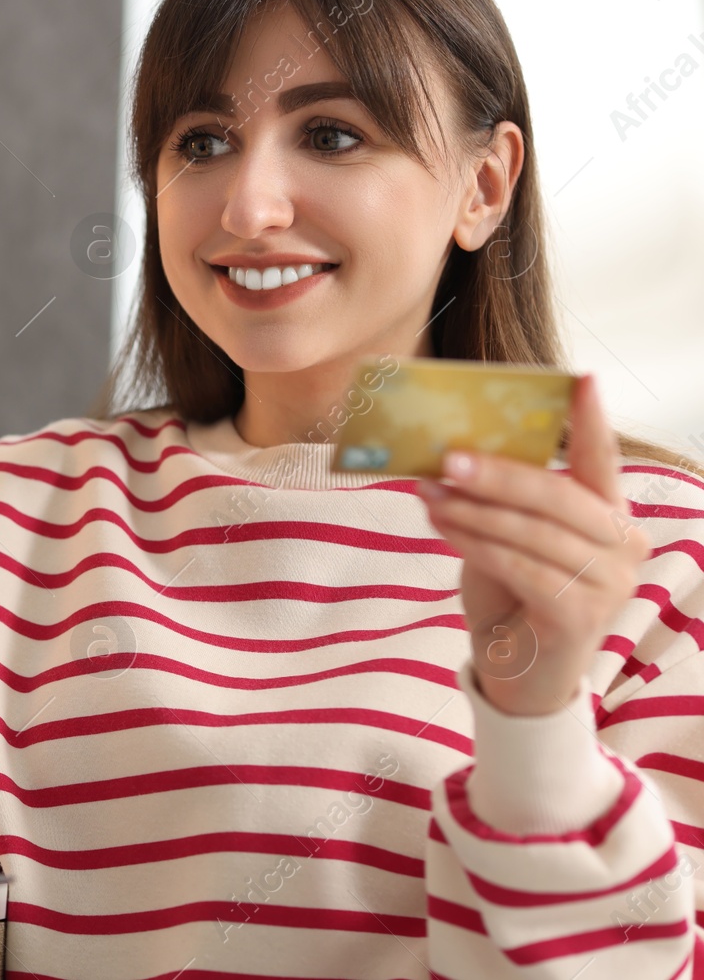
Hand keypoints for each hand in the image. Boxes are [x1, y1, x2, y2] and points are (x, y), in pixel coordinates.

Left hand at [415, 374, 648, 715]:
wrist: (517, 673)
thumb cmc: (511, 597)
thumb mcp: (506, 539)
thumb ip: (500, 503)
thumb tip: (454, 456)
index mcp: (609, 517)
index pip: (604, 461)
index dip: (592, 421)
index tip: (582, 378)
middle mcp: (623, 546)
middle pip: (559, 495)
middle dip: (499, 473)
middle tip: (448, 456)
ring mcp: (609, 584)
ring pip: (532, 532)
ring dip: (473, 510)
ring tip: (429, 493)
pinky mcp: (580, 616)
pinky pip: (520, 567)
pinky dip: (475, 544)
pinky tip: (442, 526)